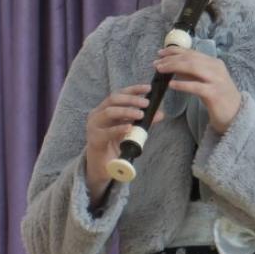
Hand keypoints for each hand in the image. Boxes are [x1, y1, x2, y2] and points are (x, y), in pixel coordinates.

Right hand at [85, 84, 163, 205]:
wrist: (102, 164)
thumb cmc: (115, 143)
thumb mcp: (130, 129)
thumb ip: (143, 121)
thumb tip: (160, 113)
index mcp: (105, 108)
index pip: (119, 93)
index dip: (134, 89)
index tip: (148, 88)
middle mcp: (97, 113)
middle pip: (113, 99)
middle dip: (131, 99)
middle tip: (146, 103)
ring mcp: (94, 126)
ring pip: (109, 112)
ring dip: (126, 111)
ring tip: (141, 114)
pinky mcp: (95, 139)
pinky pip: (107, 132)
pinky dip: (119, 129)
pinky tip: (129, 128)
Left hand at [154, 46, 240, 134]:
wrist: (236, 115)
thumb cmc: (219, 98)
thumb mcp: (205, 82)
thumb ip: (192, 73)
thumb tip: (173, 66)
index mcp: (214, 63)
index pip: (192, 52)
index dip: (174, 51)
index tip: (160, 52)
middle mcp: (216, 68)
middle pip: (190, 58)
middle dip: (171, 59)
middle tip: (156, 63)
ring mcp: (216, 80)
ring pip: (193, 68)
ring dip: (174, 67)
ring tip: (160, 70)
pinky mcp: (214, 94)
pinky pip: (196, 86)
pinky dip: (182, 84)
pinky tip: (171, 85)